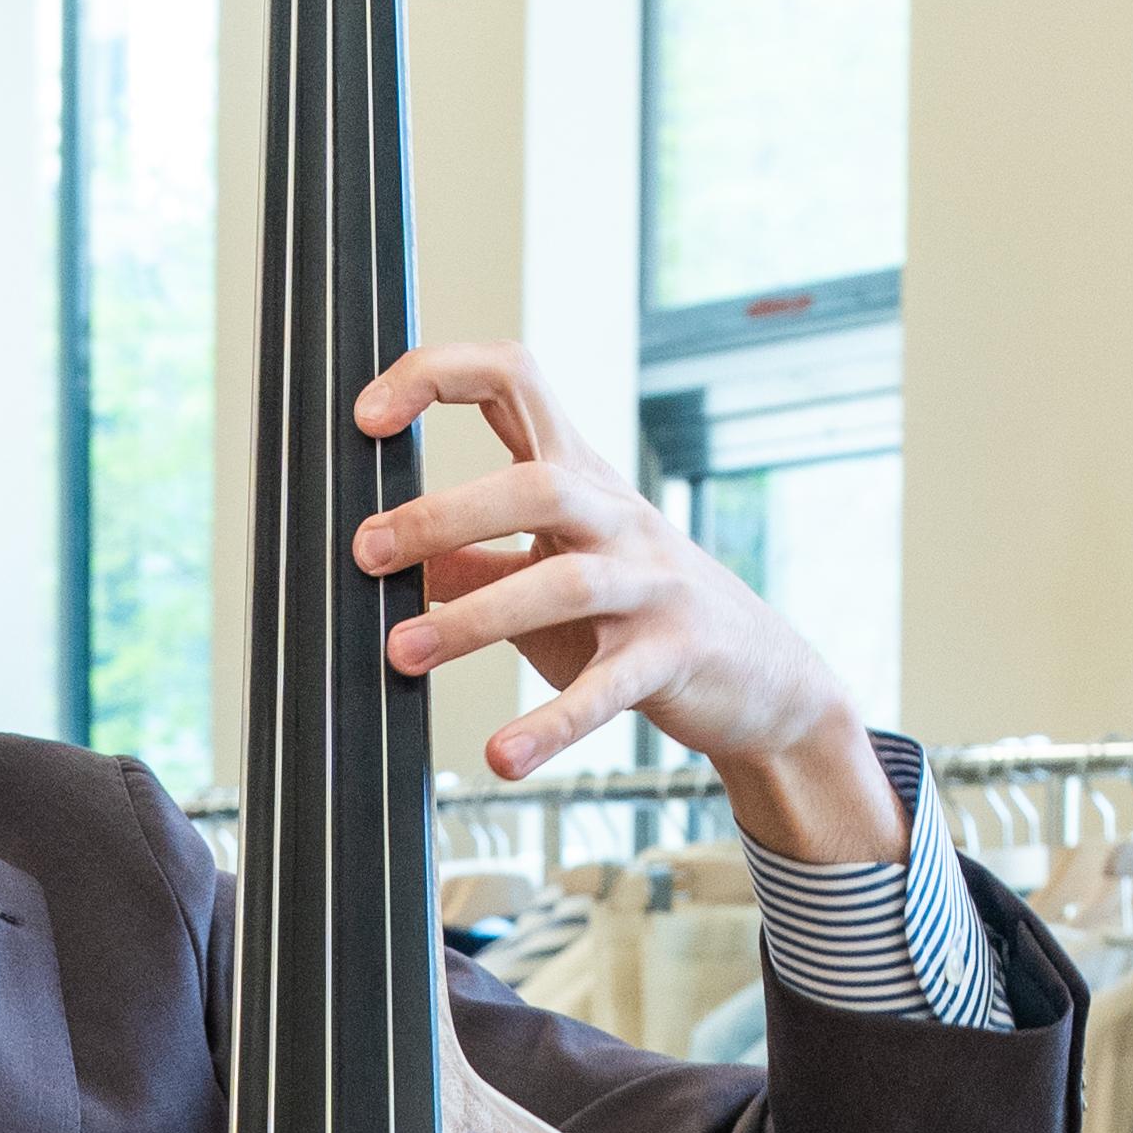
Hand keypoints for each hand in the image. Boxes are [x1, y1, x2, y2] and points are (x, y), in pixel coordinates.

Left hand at [352, 338, 902, 864]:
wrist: (764, 677)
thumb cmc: (640, 614)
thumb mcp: (554, 568)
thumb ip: (475, 557)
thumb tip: (387, 557)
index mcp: (579, 475)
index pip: (513, 378)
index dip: (438, 377)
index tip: (368, 416)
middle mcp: (616, 515)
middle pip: (534, 483)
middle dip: (444, 513)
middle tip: (367, 553)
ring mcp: (650, 584)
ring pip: (564, 581)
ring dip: (475, 616)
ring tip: (403, 652)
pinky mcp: (672, 656)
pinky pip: (607, 688)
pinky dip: (552, 724)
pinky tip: (503, 756)